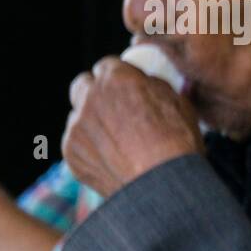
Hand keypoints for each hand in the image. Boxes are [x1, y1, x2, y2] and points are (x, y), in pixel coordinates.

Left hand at [62, 57, 203, 196]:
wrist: (161, 184)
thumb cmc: (177, 143)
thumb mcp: (180, 104)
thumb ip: (157, 87)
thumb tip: (150, 84)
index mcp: (117, 78)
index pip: (107, 65)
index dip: (120, 77)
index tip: (128, 90)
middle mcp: (90, 97)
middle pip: (83, 84)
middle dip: (95, 93)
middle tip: (116, 109)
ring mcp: (76, 125)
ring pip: (79, 116)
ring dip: (93, 122)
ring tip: (119, 143)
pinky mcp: (70, 152)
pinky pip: (77, 143)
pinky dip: (91, 148)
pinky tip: (113, 160)